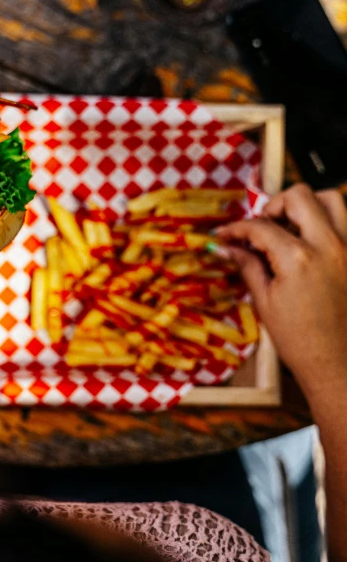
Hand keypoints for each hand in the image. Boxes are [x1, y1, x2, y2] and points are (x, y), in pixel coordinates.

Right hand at [217, 184, 346, 408]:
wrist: (338, 365)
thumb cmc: (301, 341)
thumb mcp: (265, 302)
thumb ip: (248, 265)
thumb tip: (227, 248)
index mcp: (297, 259)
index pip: (260, 226)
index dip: (237, 228)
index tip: (227, 235)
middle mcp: (329, 246)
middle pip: (299, 196)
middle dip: (275, 205)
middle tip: (264, 225)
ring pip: (333, 198)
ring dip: (309, 205)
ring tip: (294, 226)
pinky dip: (332, 223)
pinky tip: (315, 242)